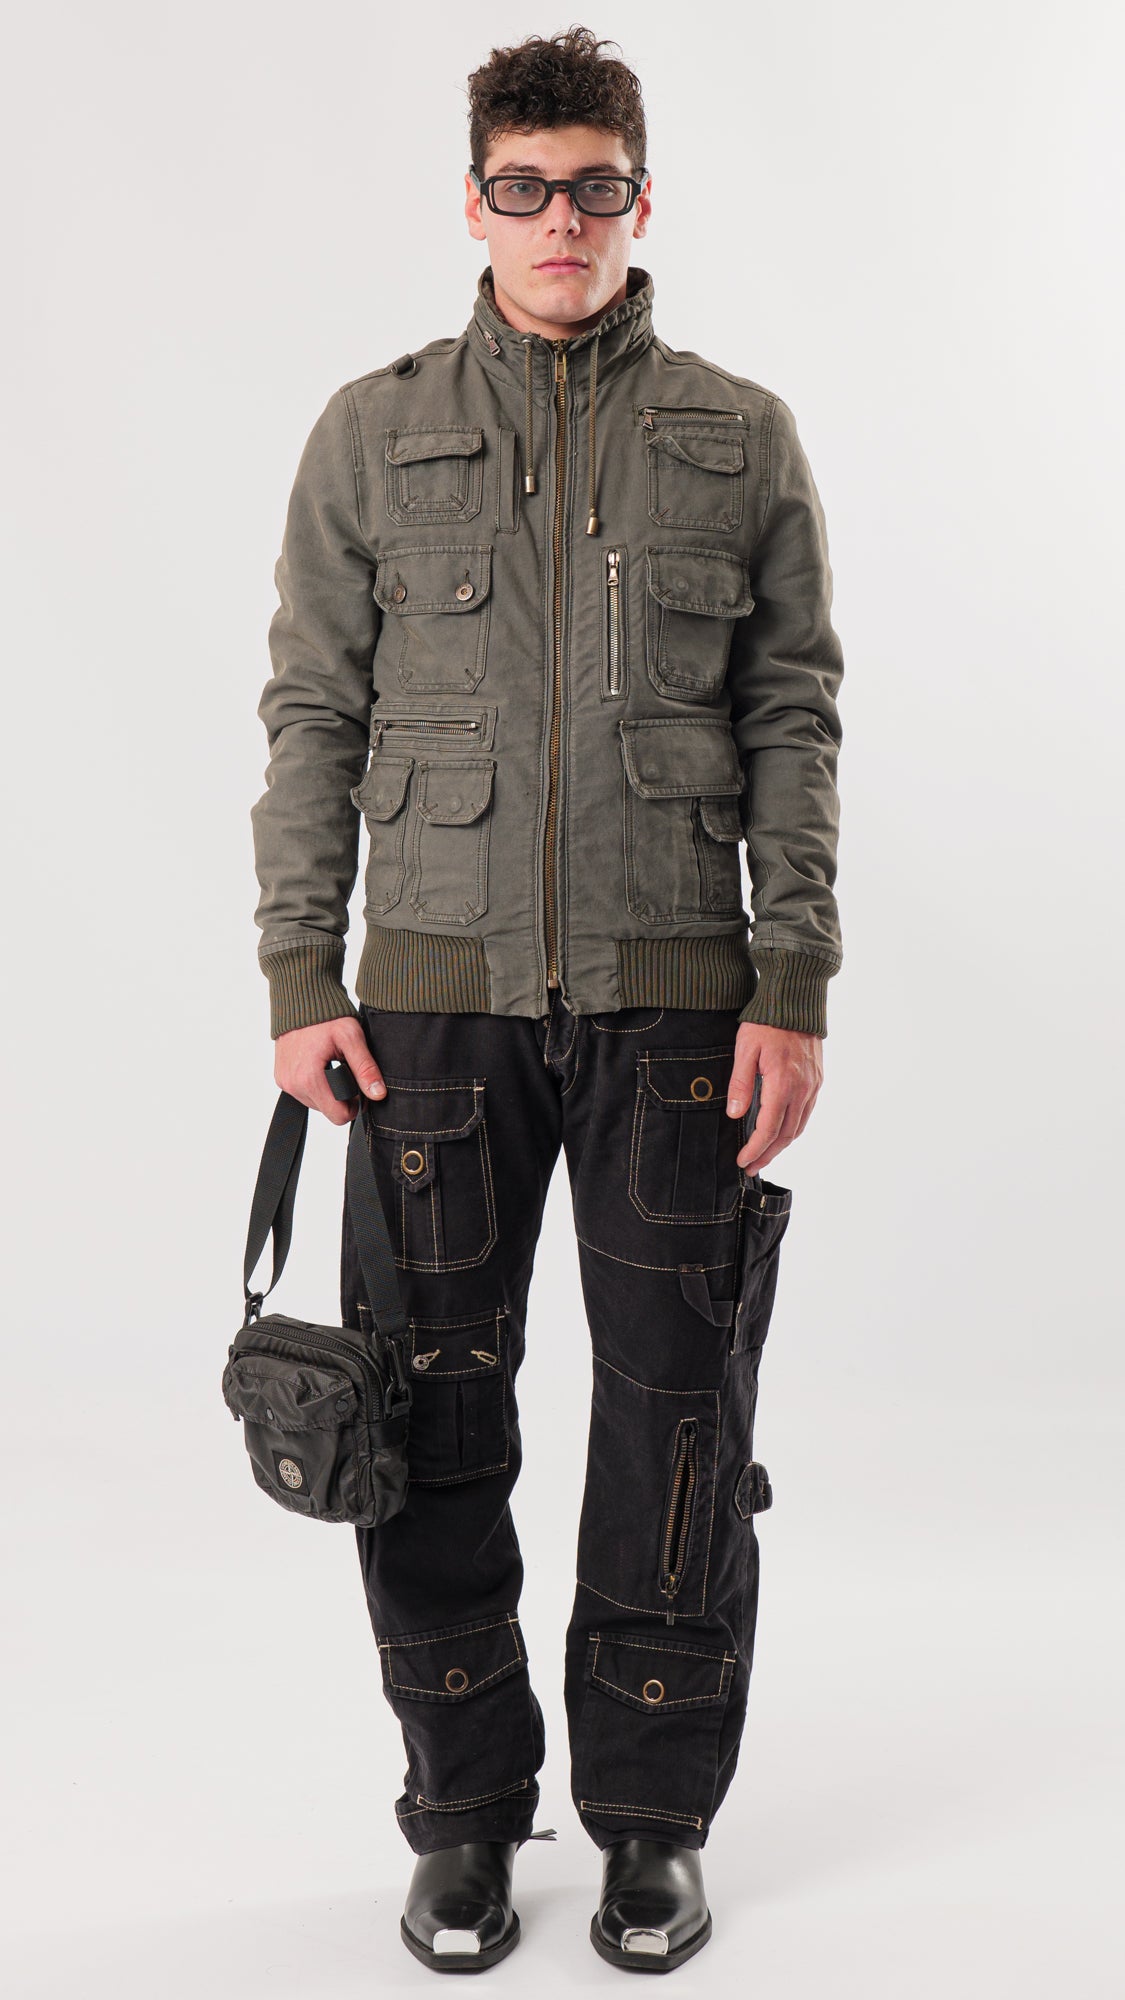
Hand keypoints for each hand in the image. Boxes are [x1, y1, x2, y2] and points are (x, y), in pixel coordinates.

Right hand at [274, 1015, 387, 1125]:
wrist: (299, 999)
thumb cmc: (325, 1016)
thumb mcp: (351, 1038)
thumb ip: (365, 1068)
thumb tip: (377, 1094)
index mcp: (309, 1079)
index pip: (338, 1116)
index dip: (355, 1106)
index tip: (360, 1088)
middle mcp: (292, 1084)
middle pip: (327, 1111)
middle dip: (341, 1097)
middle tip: (347, 1071)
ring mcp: (284, 1082)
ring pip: (315, 1104)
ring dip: (328, 1091)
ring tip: (332, 1066)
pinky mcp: (280, 1077)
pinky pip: (303, 1093)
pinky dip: (315, 1084)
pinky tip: (320, 1065)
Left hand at [726, 1022, 823, 1175]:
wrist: (796, 1000)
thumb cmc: (766, 1022)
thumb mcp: (745, 1049)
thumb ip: (741, 1083)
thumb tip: (736, 1115)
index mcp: (782, 1083)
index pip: (768, 1128)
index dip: (755, 1149)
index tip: (743, 1161)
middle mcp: (802, 1089)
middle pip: (785, 1134)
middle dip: (768, 1154)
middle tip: (751, 1166)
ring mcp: (813, 1085)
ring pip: (799, 1126)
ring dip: (781, 1145)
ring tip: (764, 1154)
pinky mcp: (817, 1080)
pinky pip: (806, 1113)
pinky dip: (793, 1129)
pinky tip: (781, 1132)